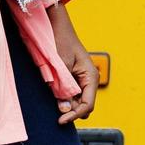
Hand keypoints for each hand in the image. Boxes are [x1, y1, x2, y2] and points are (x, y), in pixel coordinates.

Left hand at [47, 3, 98, 124]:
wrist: (56, 25)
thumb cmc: (60, 40)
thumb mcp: (61, 65)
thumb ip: (63, 88)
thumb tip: (65, 109)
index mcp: (90, 77)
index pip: (88, 105)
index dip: (75, 115)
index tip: (60, 120)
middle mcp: (88, 80)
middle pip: (83, 106)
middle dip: (71, 109)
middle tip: (55, 107)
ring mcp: (79, 79)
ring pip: (75, 100)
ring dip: (65, 102)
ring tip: (53, 93)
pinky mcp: (70, 77)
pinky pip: (68, 92)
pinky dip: (61, 95)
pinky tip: (53, 90)